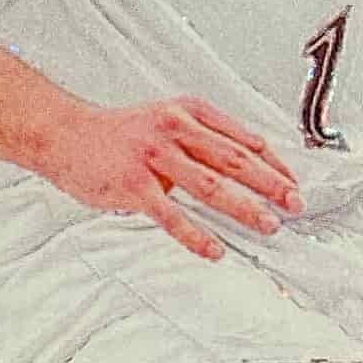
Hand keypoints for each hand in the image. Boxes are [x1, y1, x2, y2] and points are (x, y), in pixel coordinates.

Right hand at [39, 97, 300, 258]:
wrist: (67, 135)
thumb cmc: (121, 133)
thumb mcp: (169, 119)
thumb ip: (206, 138)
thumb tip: (251, 162)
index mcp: (189, 112)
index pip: (244, 138)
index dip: (275, 163)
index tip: (294, 182)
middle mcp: (175, 129)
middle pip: (235, 160)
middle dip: (271, 184)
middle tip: (295, 204)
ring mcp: (154, 157)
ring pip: (210, 186)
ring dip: (243, 208)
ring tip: (267, 226)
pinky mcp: (133, 184)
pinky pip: (171, 215)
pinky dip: (197, 235)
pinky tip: (215, 250)